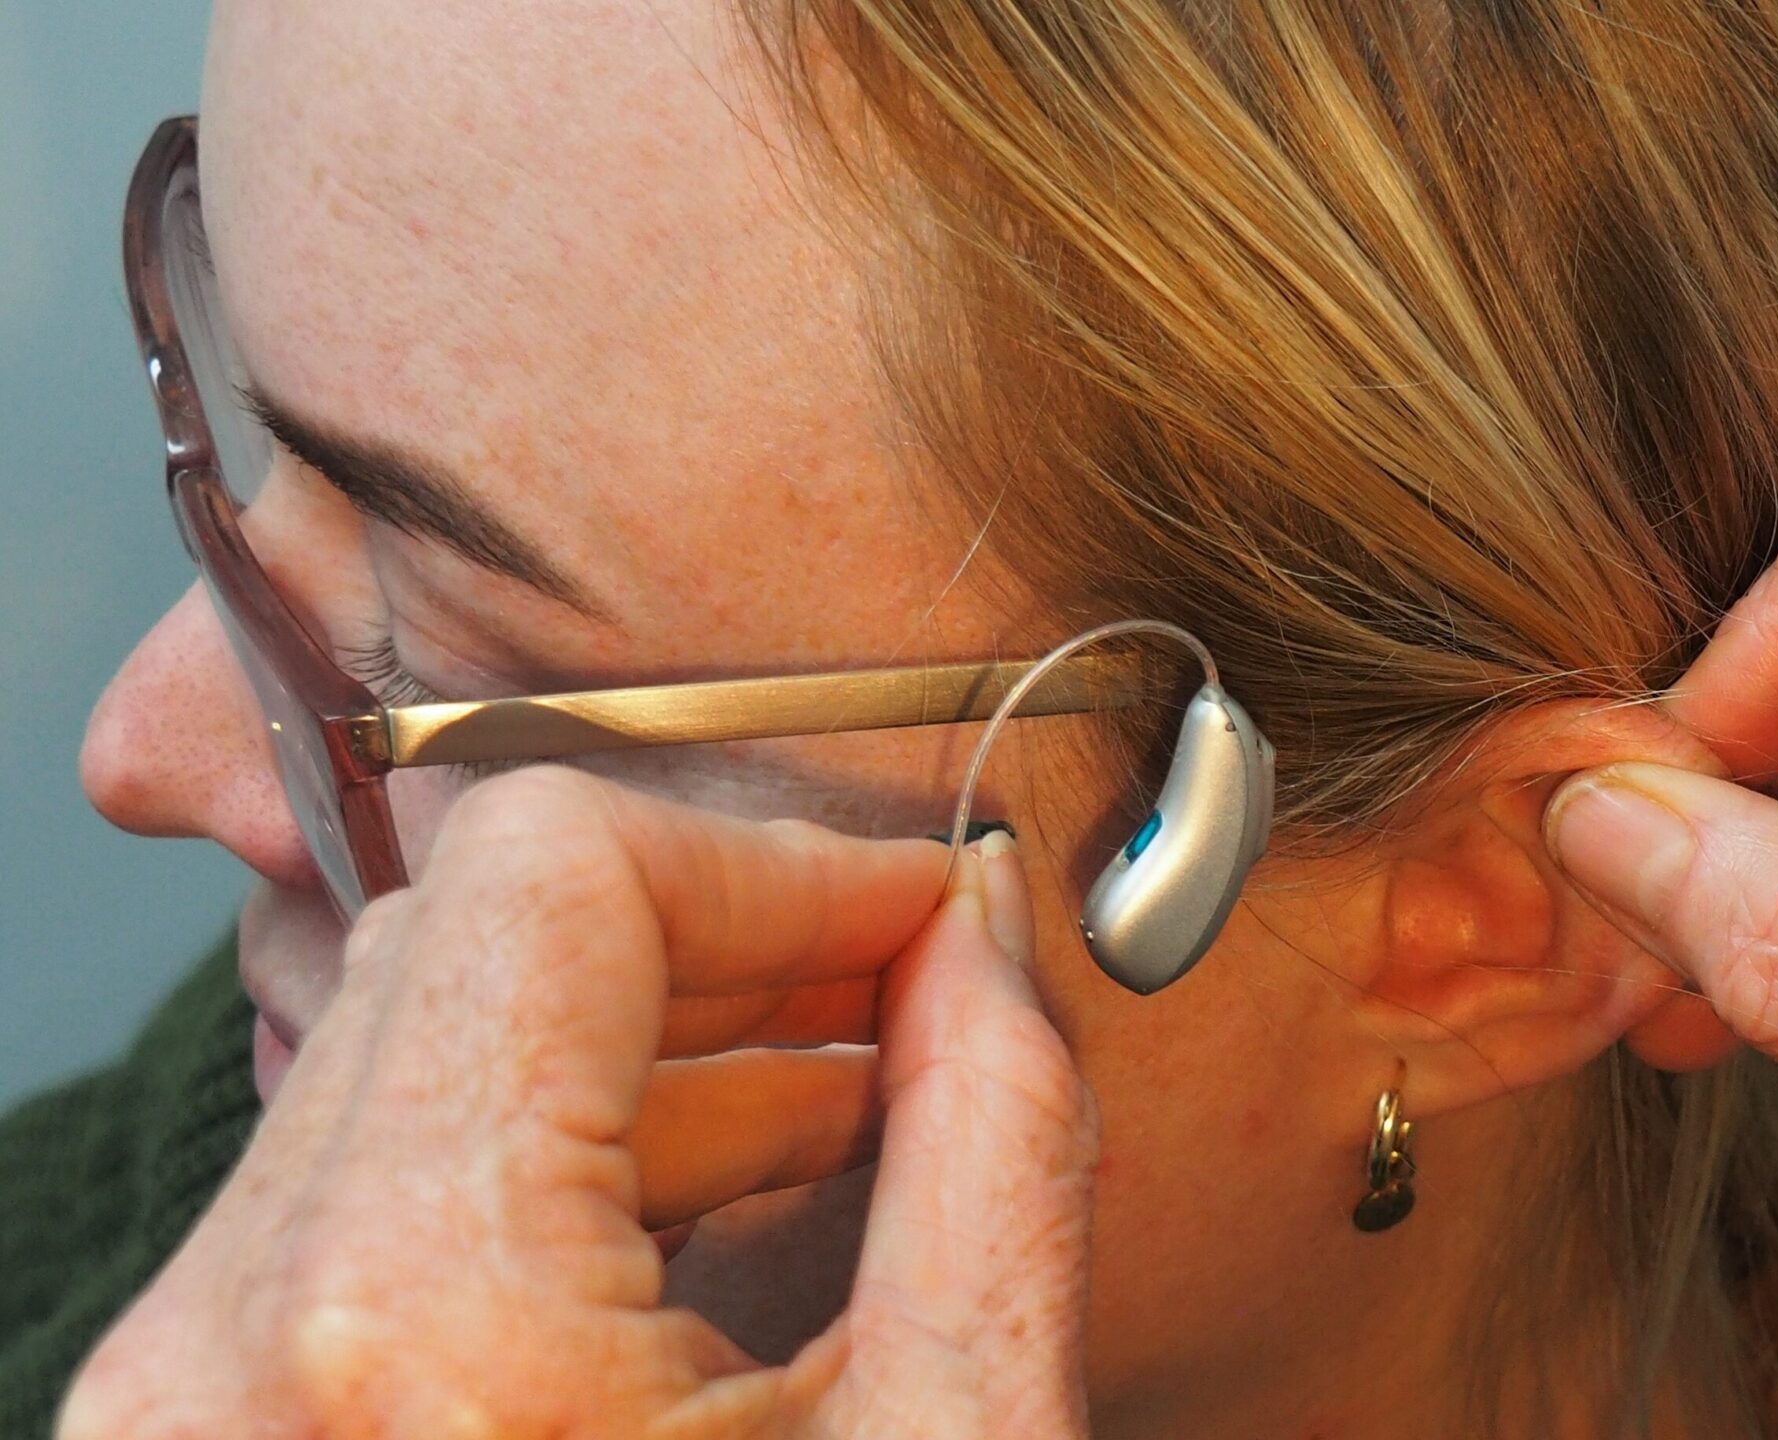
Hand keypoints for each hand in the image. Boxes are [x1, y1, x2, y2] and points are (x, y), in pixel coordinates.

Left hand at [59, 768, 1096, 1438]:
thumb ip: (998, 1147)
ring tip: (851, 1109)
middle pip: (468, 943)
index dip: (782, 863)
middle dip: (726, 946)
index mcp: (420, 1328)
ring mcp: (184, 1398)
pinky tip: (714, 1219)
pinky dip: (553, 1169)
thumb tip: (995, 936)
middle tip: (909, 992)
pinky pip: (363, 1198)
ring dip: (650, 1053)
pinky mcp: (199, 1433)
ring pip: (407, 1061)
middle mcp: (234, 1346)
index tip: (923, 919)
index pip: (556, 870)